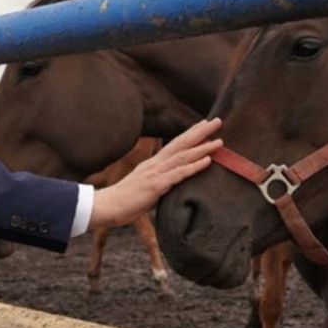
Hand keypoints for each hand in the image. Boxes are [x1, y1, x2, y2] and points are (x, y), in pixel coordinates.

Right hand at [88, 118, 221, 230]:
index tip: (204, 124)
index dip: (190, 134)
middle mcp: (155, 164)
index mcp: (152, 164)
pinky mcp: (156, 185)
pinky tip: (208, 160)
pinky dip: (194, 166)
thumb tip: (168, 184)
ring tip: (219, 141)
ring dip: (203, 147)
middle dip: (200, 132)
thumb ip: (157, 182)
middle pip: (181, 144)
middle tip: (218, 121)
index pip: (174, 144)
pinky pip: (179, 174)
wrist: (108, 206)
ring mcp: (155, 173)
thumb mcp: (143, 186)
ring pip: (183, 156)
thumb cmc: (124, 201)